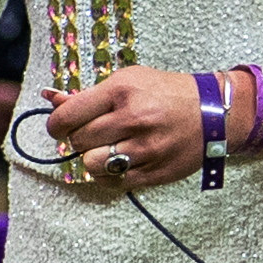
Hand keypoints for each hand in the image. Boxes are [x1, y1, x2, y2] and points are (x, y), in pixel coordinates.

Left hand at [43, 66, 249, 189]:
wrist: (213, 113)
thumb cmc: (165, 93)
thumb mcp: (127, 81)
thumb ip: (88, 94)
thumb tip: (49, 98)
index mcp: (122, 92)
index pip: (68, 116)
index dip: (56, 125)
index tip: (60, 127)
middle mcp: (133, 120)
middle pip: (78, 142)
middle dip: (78, 139)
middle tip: (90, 135)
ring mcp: (146, 149)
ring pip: (93, 165)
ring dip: (93, 159)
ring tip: (105, 149)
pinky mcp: (155, 172)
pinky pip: (114, 182)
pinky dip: (109, 174)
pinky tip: (118, 162)